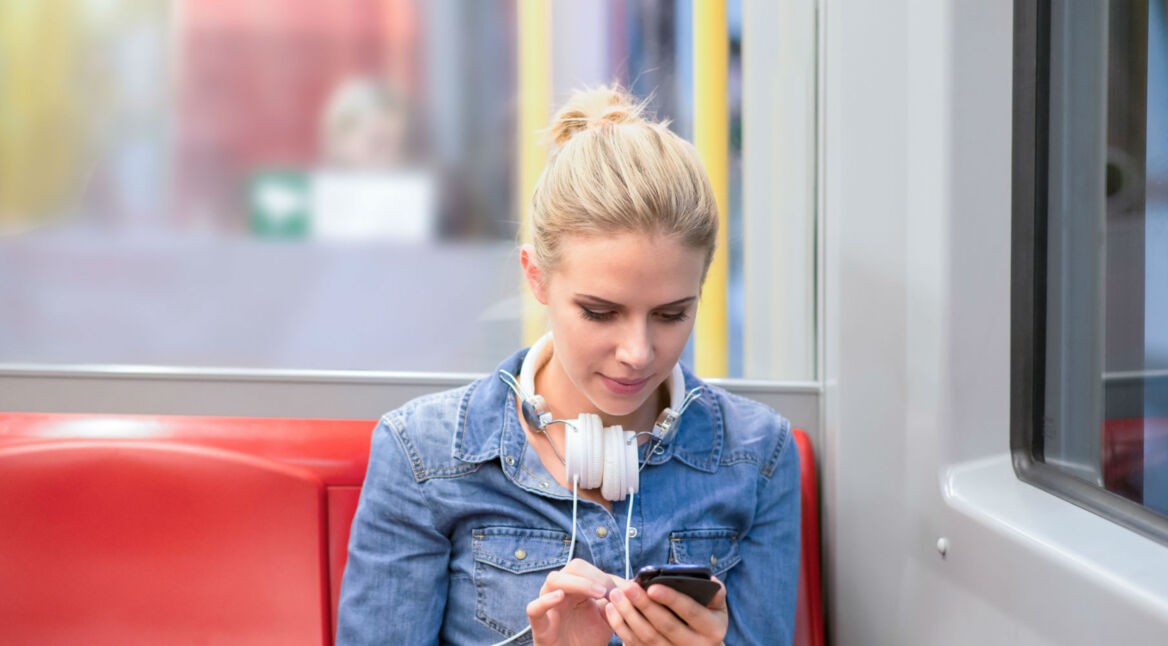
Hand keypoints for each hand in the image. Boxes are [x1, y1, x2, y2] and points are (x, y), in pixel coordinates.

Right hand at [527, 558, 616, 645]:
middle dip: (594, 575)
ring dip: (578, 582)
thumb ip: (618, 602)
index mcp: (575, 586)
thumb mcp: (608, 618)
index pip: (586, 568)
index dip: (604, 576)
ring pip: (554, 580)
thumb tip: (635, 584)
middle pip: (573, 567)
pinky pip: (534, 608)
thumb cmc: (588, 638)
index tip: (622, 591)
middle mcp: (560, 590)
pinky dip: (546, 601)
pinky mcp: (539, 624)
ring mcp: (548, 605)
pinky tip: (560, 597)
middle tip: (609, 591)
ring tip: (598, 593)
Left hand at [604, 575, 727, 644]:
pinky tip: (612, 610)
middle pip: (666, 626)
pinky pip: (636, 645)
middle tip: (627, 587)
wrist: (702, 644)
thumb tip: (691, 576)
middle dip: (644, 605)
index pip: (691, 612)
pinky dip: (622, 627)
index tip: (652, 587)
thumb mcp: (716, 603)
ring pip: (648, 638)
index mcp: (712, 629)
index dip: (671, 599)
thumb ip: (711, 589)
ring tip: (616, 595)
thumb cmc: (707, 614)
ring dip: (628, 615)